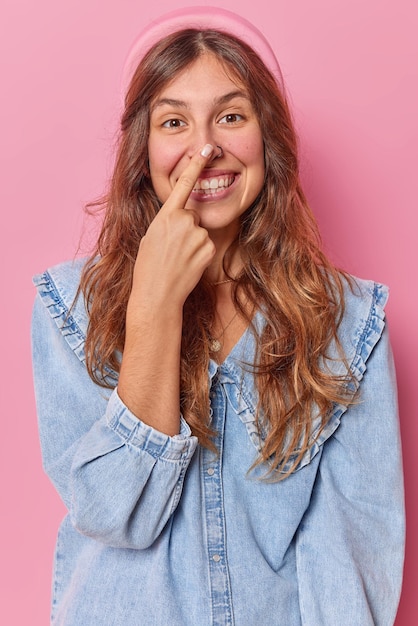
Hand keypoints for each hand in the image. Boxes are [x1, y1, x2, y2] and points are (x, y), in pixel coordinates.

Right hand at [130, 144, 216, 310]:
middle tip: (171, 247)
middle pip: (192, 214)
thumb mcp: (151, 236)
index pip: (184, 184)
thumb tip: (183, 217)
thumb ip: (168, 221)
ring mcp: (198, 235)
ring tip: (177, 258)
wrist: (157, 294)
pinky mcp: (208, 248)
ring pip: (199, 231)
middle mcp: (184, 221)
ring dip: (191, 242)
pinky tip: (187, 264)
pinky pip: (205, 244)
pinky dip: (198, 253)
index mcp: (166, 215)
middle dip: (185, 227)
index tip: (207, 150)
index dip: (196, 165)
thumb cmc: (148, 266)